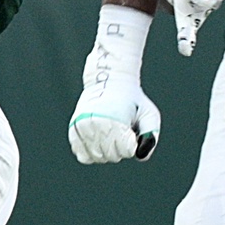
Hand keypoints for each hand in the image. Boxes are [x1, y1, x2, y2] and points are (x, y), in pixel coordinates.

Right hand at [68, 5, 159, 162]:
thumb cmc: (133, 94)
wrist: (109, 71)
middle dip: (117, 150)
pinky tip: (96, 145)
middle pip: (108, 154)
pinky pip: (78, 149)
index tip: (130, 137)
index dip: (128, 147)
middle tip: (122, 136)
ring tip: (110, 139)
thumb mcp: (148, 111)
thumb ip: (151, 133)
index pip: (122, 149)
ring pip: (93, 153)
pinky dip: (87, 152)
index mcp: (115, 116)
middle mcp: (96, 119)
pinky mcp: (74, 122)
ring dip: (103, 152)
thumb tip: (140, 154)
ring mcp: (83, 121)